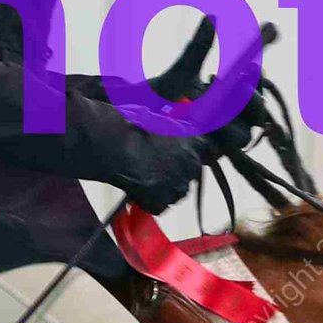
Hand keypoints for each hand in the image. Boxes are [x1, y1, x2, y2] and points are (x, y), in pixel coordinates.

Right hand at [101, 128, 219, 216]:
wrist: (115, 146)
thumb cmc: (133, 127)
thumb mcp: (162, 117)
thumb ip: (175, 124)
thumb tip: (177, 120)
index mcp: (194, 142)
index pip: (207, 151)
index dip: (192, 153)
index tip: (182, 154)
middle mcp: (190, 165)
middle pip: (189, 174)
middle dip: (176, 172)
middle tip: (156, 166)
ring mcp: (177, 186)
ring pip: (175, 192)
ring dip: (164, 188)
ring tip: (144, 176)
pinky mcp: (162, 202)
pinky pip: (159, 205)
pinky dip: (149, 201)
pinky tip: (137, 188)